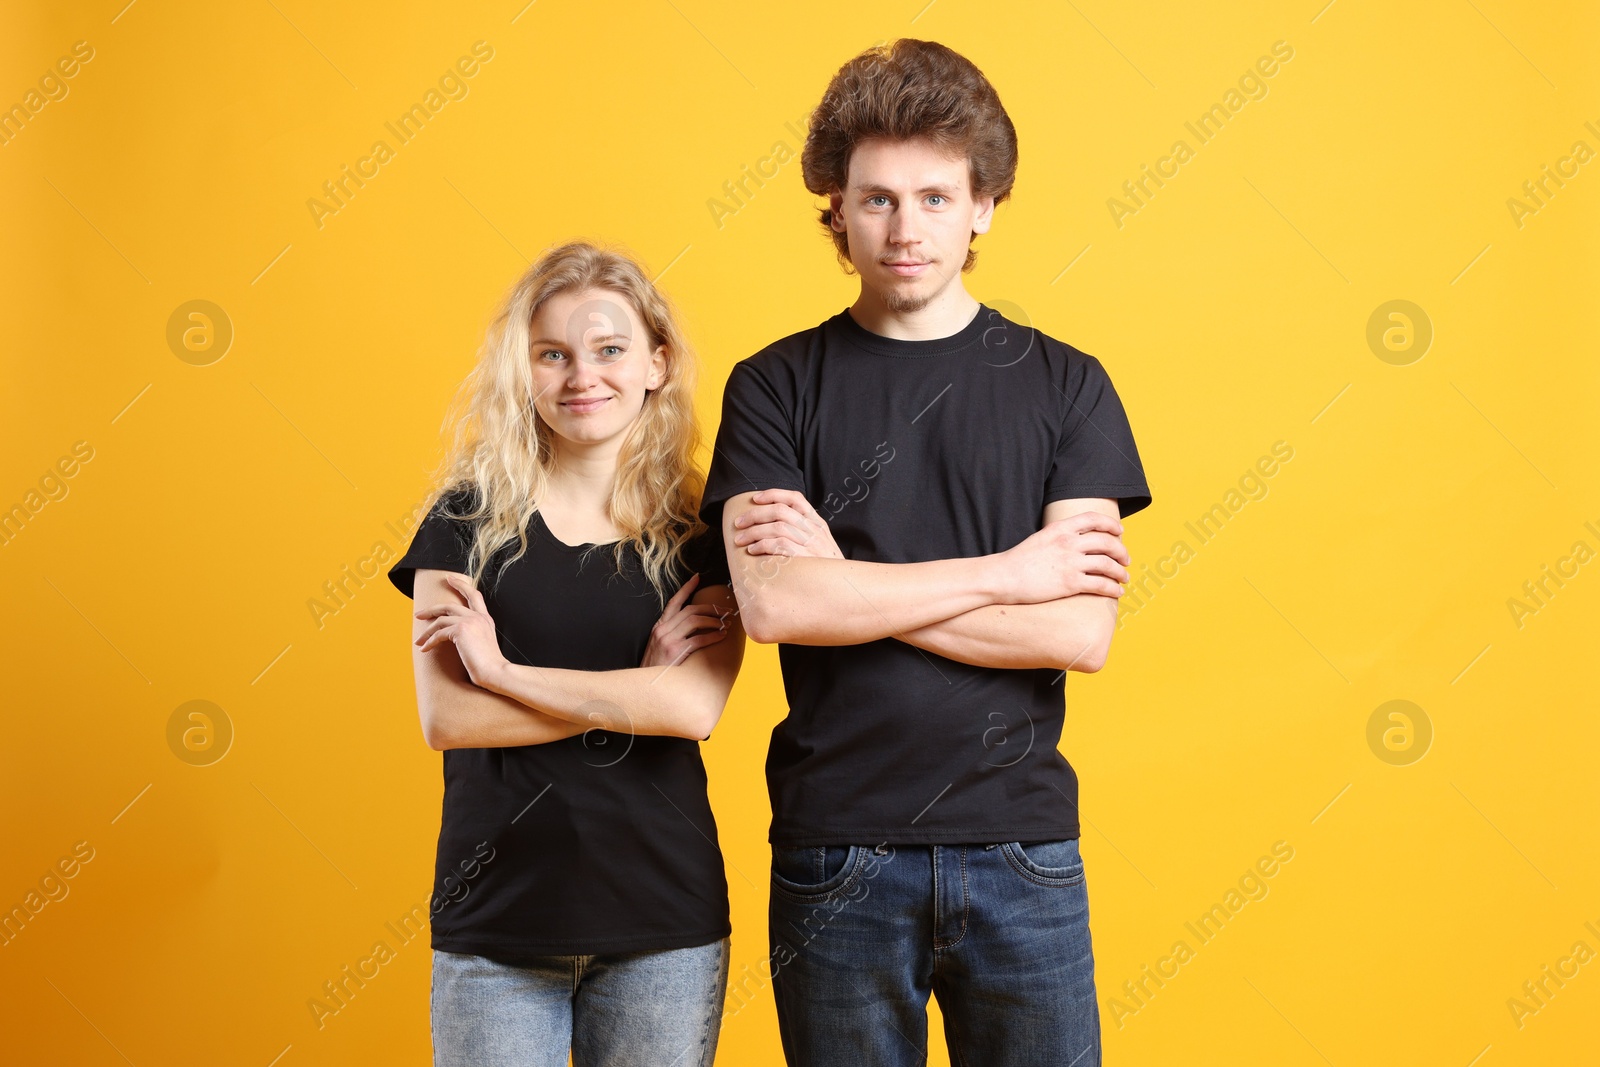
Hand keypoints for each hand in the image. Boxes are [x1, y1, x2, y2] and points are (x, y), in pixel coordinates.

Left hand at [414, 574, 509, 690]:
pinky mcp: (460, 630)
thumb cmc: (490, 665)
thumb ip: (473, 635)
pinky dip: (429, 641)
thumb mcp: (483, 644)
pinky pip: (439, 633)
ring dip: (426, 631)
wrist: (495, 671)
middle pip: (449, 606)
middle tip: (418, 614)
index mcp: (485, 619)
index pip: (473, 595)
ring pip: (440, 620)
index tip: (450, 578)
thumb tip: (456, 637)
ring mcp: (470, 621)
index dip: (461, 585)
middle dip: (431, 609)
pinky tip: (424, 649)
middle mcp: (478, 616)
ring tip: (418, 640)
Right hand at [641, 573, 732, 668]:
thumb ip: (672, 634)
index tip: (697, 578)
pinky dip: (712, 636)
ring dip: (714, 621)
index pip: (674, 602)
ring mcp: (668, 640)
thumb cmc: (656, 667)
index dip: (686, 588)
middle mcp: (662, 629)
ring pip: (695, 621)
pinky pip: (698, 639)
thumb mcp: (659, 646)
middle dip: (711, 608)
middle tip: (726, 611)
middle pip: (690, 610)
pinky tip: (722, 636)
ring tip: (726, 624)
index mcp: (659, 626)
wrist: (646, 685)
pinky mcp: (675, 652)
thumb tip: (695, 627)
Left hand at [731, 489, 843, 557]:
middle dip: (754, 514)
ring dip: (753, 532)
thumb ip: (804, 532)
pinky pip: (779, 545)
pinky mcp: (806, 559)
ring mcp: (812, 544)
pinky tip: (752, 551)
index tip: (754, 499)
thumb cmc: (826, 568)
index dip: (773, 494)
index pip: (795, 498)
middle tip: (739, 523)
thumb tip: (774, 525)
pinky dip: (762, 546)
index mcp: (818, 523)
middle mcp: (815, 530)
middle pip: (780, 511)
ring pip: (776, 527)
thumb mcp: (821, 544)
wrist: (844, 589)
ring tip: (740, 539)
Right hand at [999, 511, 1130, 602]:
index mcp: (1060, 528)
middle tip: (1126, 559)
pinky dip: (1113, 589)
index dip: (1111, 524)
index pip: (1094, 519)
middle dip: (1121, 551)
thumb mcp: (1040, 538)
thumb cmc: (1019, 560)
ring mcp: (1071, 563)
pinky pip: (1101, 585)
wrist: (1003, 577)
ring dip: (1121, 572)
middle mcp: (1069, 543)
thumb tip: (1076, 542)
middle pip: (1107, 541)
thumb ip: (1060, 536)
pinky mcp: (1071, 583)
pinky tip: (1117, 593)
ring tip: (1124, 578)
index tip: (1120, 531)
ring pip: (1108, 564)